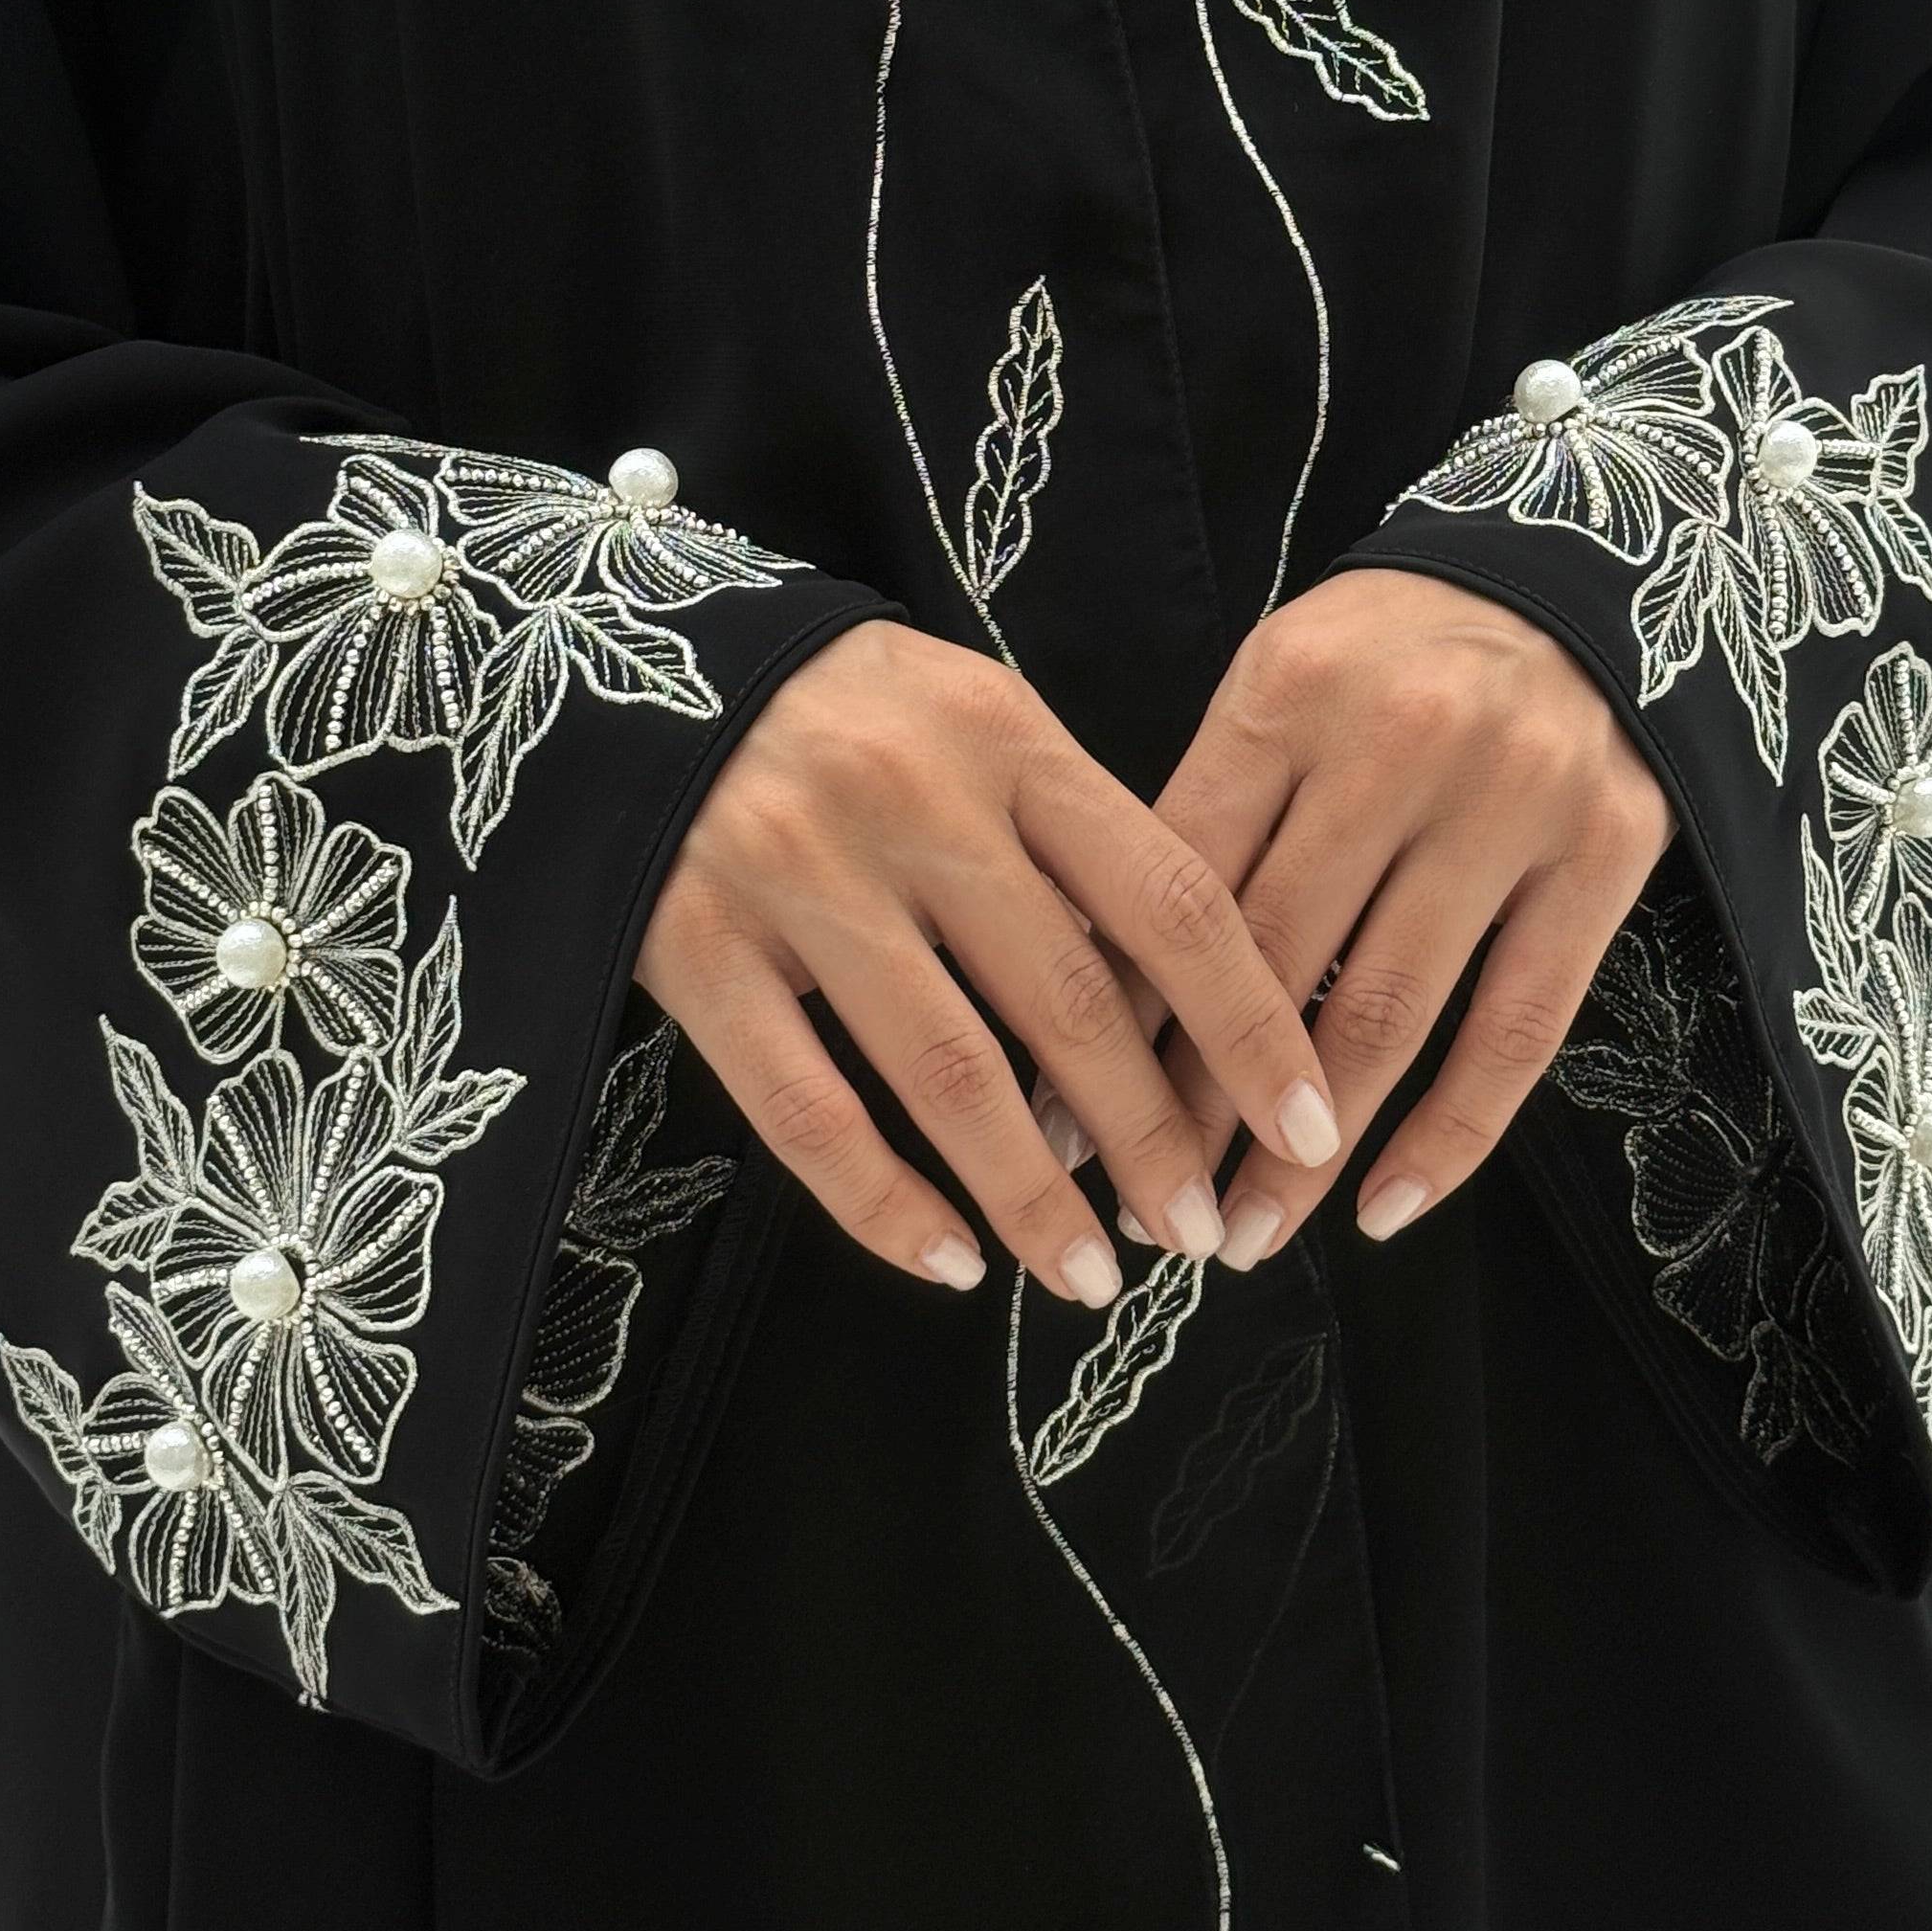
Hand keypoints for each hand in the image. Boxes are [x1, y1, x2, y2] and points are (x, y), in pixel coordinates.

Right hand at [636, 621, 1339, 1305]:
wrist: (624, 655)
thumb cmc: (842, 707)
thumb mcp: (973, 720)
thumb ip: (1067, 835)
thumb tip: (1179, 998)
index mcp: (1005, 741)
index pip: (1169, 899)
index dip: (1250, 1026)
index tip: (1307, 1124)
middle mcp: (910, 805)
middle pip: (1067, 1001)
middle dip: (1151, 1140)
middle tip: (1200, 1233)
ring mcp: (796, 877)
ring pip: (946, 1070)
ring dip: (1033, 1195)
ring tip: (1090, 1275)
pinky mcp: (694, 948)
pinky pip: (805, 1107)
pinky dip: (883, 1200)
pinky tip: (947, 1261)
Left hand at [1143, 570, 1671, 1267]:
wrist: (1579, 572)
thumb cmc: (1394, 651)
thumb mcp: (1280, 682)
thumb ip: (1209, 812)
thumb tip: (1098, 986)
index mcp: (1289, 691)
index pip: (1180, 881)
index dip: (1115, 1015)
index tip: (1061, 1118)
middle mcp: (1398, 743)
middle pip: (1271, 962)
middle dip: (1194, 1105)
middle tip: (1141, 1211)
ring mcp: (1510, 803)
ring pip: (1385, 1014)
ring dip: (1305, 1149)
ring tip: (1243, 1233)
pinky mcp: (1604, 857)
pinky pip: (1518, 1029)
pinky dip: (1449, 1135)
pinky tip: (1382, 1210)